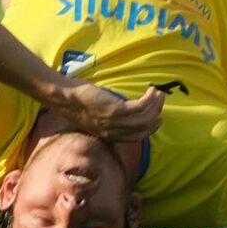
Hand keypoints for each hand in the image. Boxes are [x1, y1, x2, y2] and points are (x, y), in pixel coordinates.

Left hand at [51, 83, 165, 141]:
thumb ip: (109, 119)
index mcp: (109, 135)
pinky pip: (140, 107)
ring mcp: (114, 122)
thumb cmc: (78, 103)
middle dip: (156, 116)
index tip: (158, 118)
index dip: (150, 128)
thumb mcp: (95, 116)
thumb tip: (123, 110)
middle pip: (144, 129)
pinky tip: (151, 90)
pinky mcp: (115, 110)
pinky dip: (150, 99)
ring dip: (156, 105)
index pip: (136, 137)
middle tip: (161, 102)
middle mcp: (113, 132)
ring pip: (145, 118)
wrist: (65, 98)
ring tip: (158, 93)